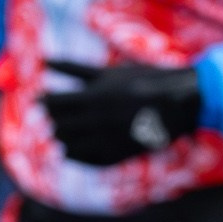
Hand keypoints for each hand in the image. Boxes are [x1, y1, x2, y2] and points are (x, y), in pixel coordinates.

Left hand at [42, 61, 203, 166]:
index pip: (54, 104)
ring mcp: (106, 140)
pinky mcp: (117, 155)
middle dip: (54, 119)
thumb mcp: (107, 72)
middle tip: (56, 113)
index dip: (45, 102)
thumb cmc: (142, 81)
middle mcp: (96, 122)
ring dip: (63, 137)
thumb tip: (44, 61)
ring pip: (69, 145)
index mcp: (92, 98)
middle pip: (59, 125)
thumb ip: (73, 68)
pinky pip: (86, 160)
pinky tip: (74, 147)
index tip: (44, 99)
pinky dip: (76, 154)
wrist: (178, 104)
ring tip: (66, 129)